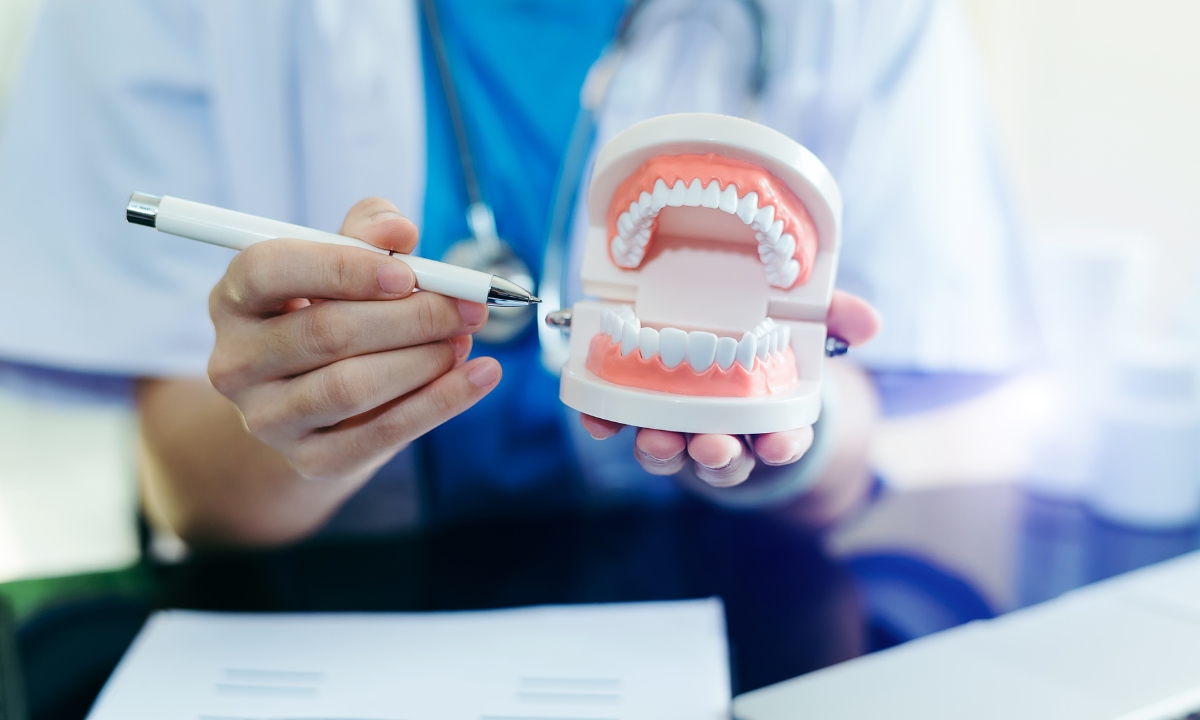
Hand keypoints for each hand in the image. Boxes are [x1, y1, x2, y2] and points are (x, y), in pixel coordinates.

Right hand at [207, 197, 501, 483]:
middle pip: (326, 332)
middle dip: (411, 317)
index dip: (341, 267)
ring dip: (424, 360)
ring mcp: (266, 418)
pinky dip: (440, 402)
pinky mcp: (309, 460)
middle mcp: (236, 362)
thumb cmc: (332, 312)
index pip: (270, 271)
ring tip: (464, 340)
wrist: (317, 404)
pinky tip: (480, 376)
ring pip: (352, 386)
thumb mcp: (341, 262)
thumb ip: (367, 233)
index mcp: (235, 299)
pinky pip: (381, 434)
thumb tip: (398, 229)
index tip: (406, 273)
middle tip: (467, 307)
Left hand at [580, 291, 879, 486]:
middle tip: (712, 447)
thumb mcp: (804, 326)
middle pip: (723, 457)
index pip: (781, 440)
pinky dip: (607, 423)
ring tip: (657, 439)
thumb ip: (835, 318)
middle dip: (718, 457)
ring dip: (662, 450)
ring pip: (670, 452)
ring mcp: (678, 426)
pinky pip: (620, 423)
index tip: (778, 444)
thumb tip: (869, 323)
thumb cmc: (765, 344)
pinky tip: (598, 419)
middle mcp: (723, 431)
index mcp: (768, 417)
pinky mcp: (636, 411)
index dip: (782, 445)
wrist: (713, 341)